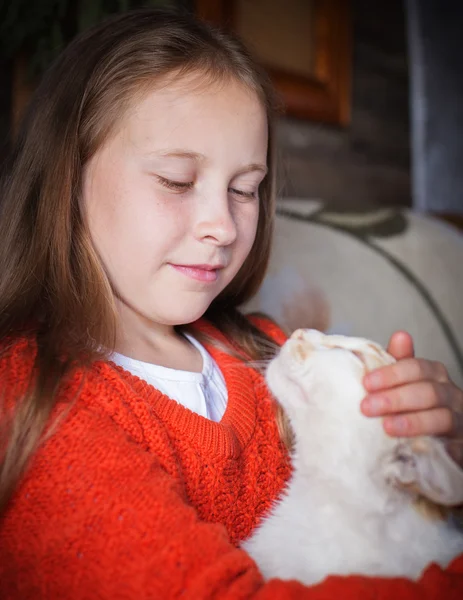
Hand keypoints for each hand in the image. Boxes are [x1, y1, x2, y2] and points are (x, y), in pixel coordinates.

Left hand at [360, 331, 462, 465]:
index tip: (366, 383)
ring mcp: (460, 421)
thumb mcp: (407, 384)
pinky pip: (455, 447)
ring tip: (387, 427)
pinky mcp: (462, 447)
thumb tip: (400, 335)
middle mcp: (451, 395)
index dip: (391, 374)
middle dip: (395, 398)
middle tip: (366, 407)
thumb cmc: (420, 408)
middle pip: (428, 392)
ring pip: (442, 418)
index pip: (416, 367)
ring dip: (413, 422)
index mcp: (435, 375)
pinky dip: (439, 446)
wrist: (444, 443)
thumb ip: (400, 364)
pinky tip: (417, 449)